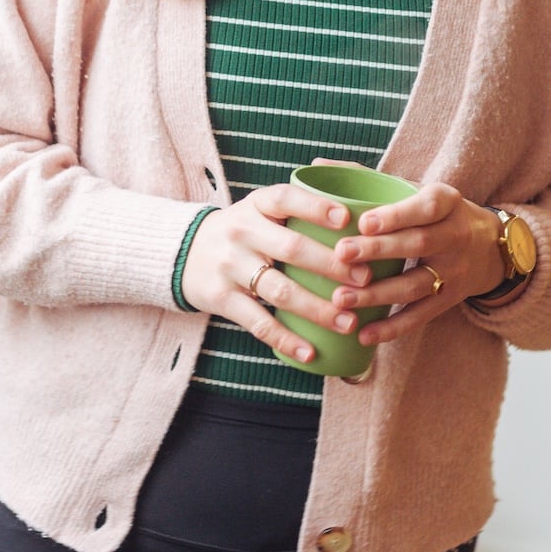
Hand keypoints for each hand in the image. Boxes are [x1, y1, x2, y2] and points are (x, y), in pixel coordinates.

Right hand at [179, 184, 374, 364]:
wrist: (185, 253)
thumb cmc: (244, 231)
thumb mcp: (261, 210)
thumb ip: (298, 208)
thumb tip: (360, 210)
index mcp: (256, 204)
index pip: (286, 198)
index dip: (316, 207)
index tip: (347, 219)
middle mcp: (241, 231)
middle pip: (292, 248)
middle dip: (332, 265)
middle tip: (365, 280)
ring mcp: (229, 265)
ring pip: (280, 291)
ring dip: (317, 309)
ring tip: (348, 321)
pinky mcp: (221, 298)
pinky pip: (258, 323)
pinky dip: (286, 340)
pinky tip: (311, 353)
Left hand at [325, 182, 505, 345]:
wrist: (489, 246)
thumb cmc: (434, 212)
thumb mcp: (414, 189)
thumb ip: (367, 179)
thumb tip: (316, 166)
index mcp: (447, 202)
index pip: (424, 207)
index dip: (395, 216)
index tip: (362, 221)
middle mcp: (455, 236)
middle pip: (417, 245)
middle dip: (378, 251)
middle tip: (341, 254)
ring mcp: (454, 272)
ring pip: (415, 285)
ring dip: (377, 294)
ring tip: (341, 298)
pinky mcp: (450, 300)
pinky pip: (420, 316)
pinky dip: (392, 328)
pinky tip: (363, 335)